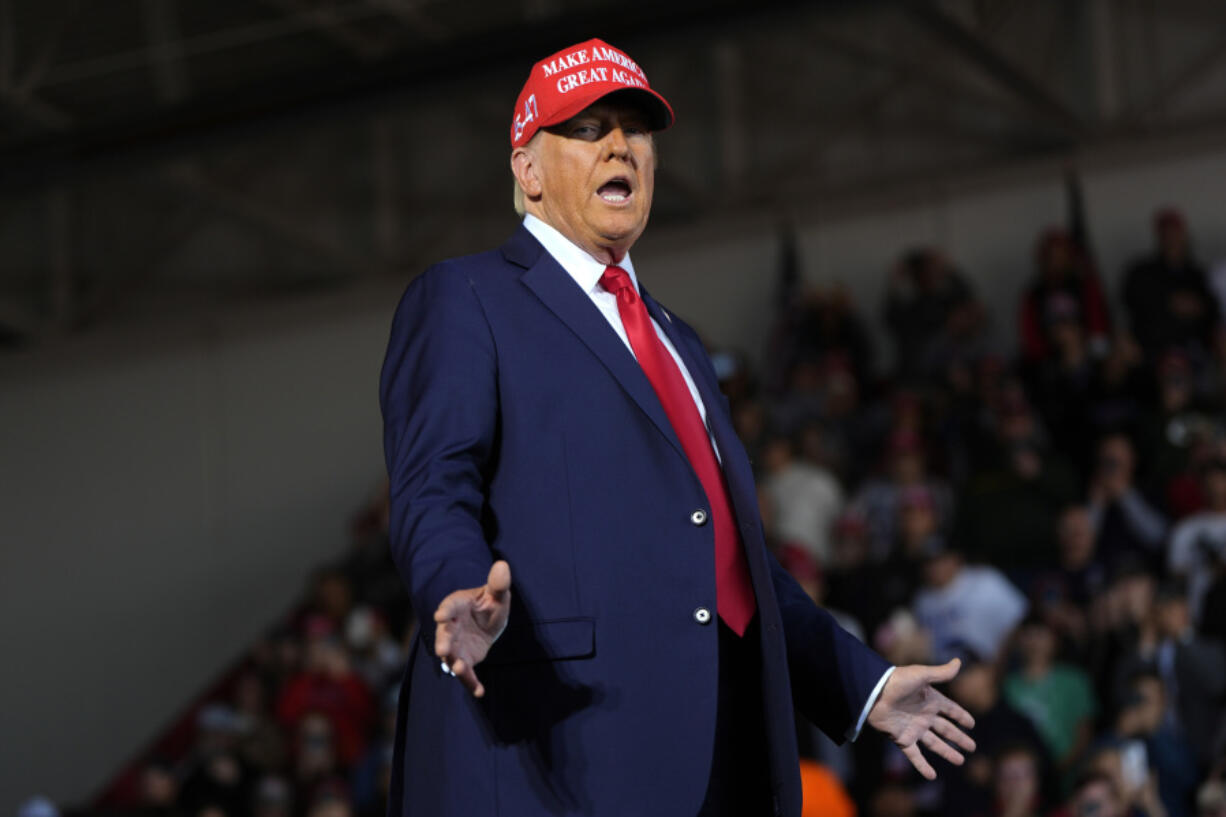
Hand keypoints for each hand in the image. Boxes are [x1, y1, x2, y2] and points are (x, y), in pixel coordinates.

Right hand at [433, 560, 511, 697]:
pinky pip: (466, 673)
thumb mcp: (497, 595)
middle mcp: (451, 627)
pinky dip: (471, 683)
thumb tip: (503, 565)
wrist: (487, 622)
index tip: (441, 615)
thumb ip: (498, 584)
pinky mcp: (464, 660)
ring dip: (454, 664)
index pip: (449, 607)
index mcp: (457, 605)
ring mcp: (456, 645)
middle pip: (444, 635)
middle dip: (443, 642)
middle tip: (443, 650)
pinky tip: (480, 692)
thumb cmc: (489, 604)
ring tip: (459, 670)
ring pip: (452, 656)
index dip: (445, 611)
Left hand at [866, 658, 976, 779]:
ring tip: (960, 761)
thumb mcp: (921, 675)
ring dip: (947, 752)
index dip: (961, 716)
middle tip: (972, 748)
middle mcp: (924, 716)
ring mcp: (914, 728)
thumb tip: (959, 662)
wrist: (873, 693)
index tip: (971, 724)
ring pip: (935, 744)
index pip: (950, 710)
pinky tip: (932, 776)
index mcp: (930, 700)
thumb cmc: (897, 681)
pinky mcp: (903, 739)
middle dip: (959, 738)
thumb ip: (941, 672)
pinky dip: (923, 766)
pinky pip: (915, 756)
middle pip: (946, 729)